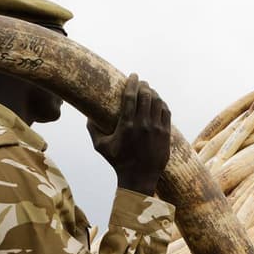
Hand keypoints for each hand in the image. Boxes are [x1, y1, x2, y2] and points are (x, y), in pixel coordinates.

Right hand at [87, 73, 170, 194]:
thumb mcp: (101, 146)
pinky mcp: (166, 134)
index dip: (133, 82)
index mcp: (127, 124)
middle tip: (142, 83)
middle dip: (144, 86)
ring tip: (150, 91)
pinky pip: (166, 112)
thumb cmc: (118, 162)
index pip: (131, 96)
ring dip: (154, 93)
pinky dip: (162, 104)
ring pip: (158, 102)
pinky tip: (159, 103)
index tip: (133, 75)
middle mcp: (143, 124)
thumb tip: (87, 116)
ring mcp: (156, 129)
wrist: (139, 178)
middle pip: (146, 95)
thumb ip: (92, 130)